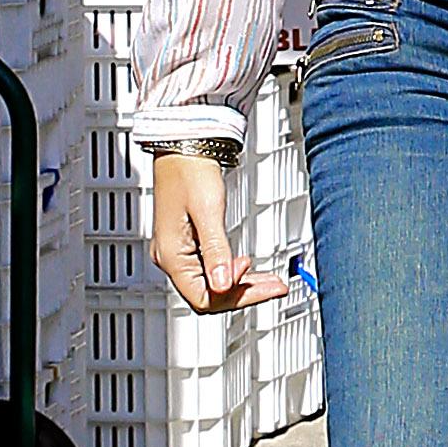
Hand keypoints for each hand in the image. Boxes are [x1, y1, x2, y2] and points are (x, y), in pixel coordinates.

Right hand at [150, 153, 289, 313]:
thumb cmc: (190, 172)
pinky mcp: (188, 243)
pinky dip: (231, 271)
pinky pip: (210, 268)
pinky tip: (248, 268)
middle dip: (244, 293)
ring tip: (269, 281)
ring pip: (211, 283)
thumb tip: (223, 284)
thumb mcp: (209, 212)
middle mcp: (171, 258)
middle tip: (275, 288)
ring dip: (241, 285)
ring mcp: (179, 252)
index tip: (263, 288)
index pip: (204, 298)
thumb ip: (217, 251)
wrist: (183, 148)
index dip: (235, 296)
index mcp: (172, 255)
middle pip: (209, 294)